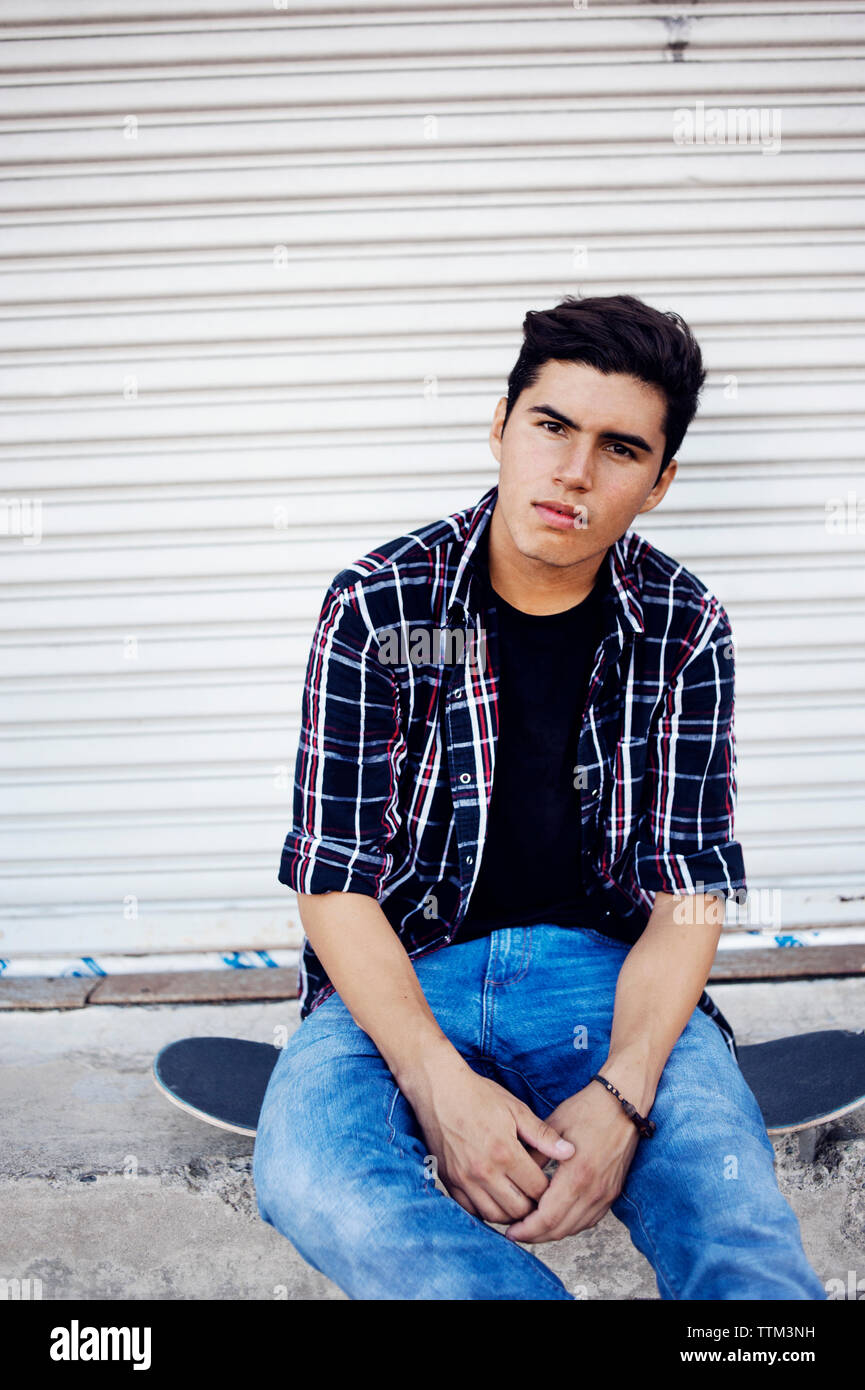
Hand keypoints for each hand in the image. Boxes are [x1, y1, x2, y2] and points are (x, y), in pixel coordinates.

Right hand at [406, 1062, 576, 1224]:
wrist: (439, 1089)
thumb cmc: (479, 1095)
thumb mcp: (516, 1109)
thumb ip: (543, 1135)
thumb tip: (570, 1152)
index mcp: (505, 1152)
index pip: (537, 1190)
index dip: (548, 1190)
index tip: (550, 1184)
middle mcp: (484, 1171)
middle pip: (518, 1209)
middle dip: (532, 1206)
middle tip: (537, 1197)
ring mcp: (464, 1179)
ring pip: (494, 1216)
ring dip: (510, 1213)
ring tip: (518, 1200)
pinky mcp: (449, 1181)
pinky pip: (470, 1211)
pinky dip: (485, 1211)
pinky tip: (494, 1199)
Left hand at [503, 1078, 640, 1242]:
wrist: (623, 1103)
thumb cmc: (587, 1110)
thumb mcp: (553, 1127)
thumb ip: (534, 1155)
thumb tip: (514, 1176)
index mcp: (577, 1175)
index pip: (548, 1217)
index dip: (527, 1229)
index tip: (511, 1231)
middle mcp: (593, 1190)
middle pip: (560, 1229)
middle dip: (536, 1236)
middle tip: (516, 1233)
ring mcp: (606, 1194)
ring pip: (576, 1228)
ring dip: (553, 1233)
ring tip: (532, 1228)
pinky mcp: (613, 1192)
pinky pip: (590, 1220)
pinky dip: (571, 1225)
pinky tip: (557, 1219)